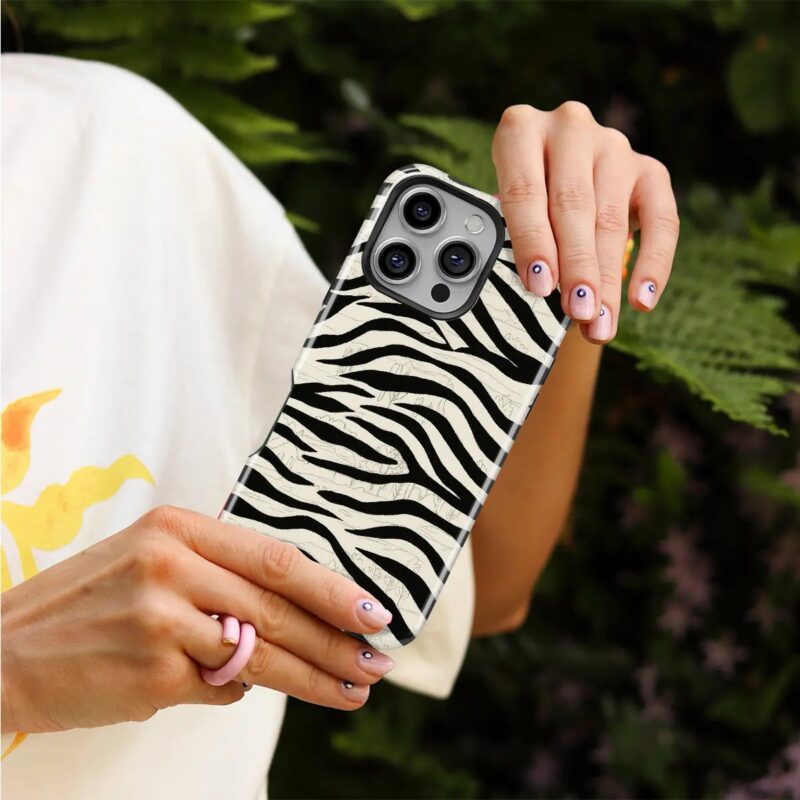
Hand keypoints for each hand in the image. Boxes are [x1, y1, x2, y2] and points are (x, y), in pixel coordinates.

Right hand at [1, 506, 394, 732]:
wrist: (2, 648)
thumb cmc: (87, 602)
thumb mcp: (149, 559)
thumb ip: (217, 575)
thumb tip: (288, 611)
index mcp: (179, 528)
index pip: (277, 559)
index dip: (332, 588)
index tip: (373, 611)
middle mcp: (173, 567)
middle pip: (278, 609)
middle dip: (336, 640)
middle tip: (378, 660)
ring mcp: (162, 622)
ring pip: (259, 655)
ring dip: (311, 678)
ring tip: (351, 690)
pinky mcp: (152, 674)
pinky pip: (220, 688)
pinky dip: (235, 691)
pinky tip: (239, 688)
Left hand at [492, 102, 678, 342]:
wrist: (558, 174)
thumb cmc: (521, 202)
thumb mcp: (502, 208)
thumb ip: (505, 237)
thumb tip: (520, 290)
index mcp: (521, 130)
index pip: (526, 189)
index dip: (533, 241)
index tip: (539, 287)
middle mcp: (570, 128)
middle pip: (573, 206)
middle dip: (576, 267)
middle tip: (578, 313)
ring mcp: (613, 145)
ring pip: (612, 219)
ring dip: (607, 279)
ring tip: (600, 323)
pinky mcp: (649, 168)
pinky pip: (660, 220)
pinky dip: (653, 264)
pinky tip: (642, 300)